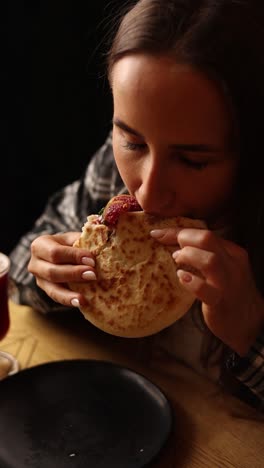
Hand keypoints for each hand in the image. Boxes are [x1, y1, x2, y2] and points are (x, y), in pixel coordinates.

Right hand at [28, 232, 96, 307]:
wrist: (61, 255)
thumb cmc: (69, 245)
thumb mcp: (73, 238)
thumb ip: (83, 240)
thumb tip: (100, 242)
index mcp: (40, 245)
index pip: (55, 252)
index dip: (74, 256)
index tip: (92, 260)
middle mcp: (35, 264)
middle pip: (52, 271)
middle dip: (74, 274)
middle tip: (93, 275)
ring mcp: (39, 280)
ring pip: (52, 289)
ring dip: (69, 294)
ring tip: (83, 299)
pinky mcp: (47, 291)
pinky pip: (57, 298)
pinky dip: (69, 300)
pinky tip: (81, 303)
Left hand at [151, 228, 263, 354]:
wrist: (248, 322)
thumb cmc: (228, 293)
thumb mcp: (222, 268)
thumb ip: (205, 255)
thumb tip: (173, 244)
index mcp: (232, 252)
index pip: (205, 233)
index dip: (178, 231)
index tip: (158, 233)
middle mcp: (232, 263)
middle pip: (207, 239)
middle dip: (181, 237)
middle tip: (168, 248)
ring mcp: (227, 282)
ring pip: (209, 260)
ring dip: (187, 256)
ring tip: (176, 260)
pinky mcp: (220, 301)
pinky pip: (204, 289)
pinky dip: (190, 281)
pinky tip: (182, 278)